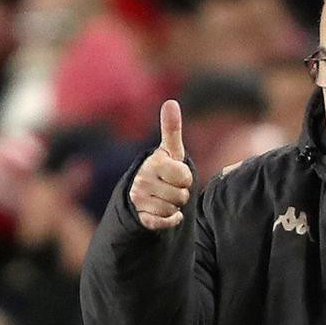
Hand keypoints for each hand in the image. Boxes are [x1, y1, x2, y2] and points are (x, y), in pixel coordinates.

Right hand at [131, 100, 192, 229]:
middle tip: (171, 188)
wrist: (143, 193)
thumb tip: (170, 102)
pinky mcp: (140, 217)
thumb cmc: (163, 169)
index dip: (186, 178)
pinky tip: (166, 213)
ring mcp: (140, 200)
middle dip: (181, 194)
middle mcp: (142, 181)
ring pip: (173, 209)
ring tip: (165, 199)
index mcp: (153, 163)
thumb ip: (171, 129)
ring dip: (175, 207)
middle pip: (181, 195)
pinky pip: (165, 222)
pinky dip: (171, 220)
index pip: (185, 177)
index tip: (177, 174)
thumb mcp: (170, 151)